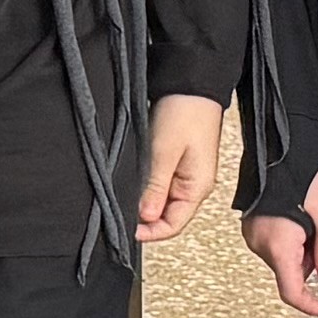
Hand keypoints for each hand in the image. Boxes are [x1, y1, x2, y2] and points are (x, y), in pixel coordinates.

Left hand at [132, 94, 224, 244]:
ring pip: (162, 202)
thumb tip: (146, 217)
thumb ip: (155, 187)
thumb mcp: (164, 152)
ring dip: (144, 204)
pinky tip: (133, 185)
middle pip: (167, 216)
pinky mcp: (177, 164)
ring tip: (124, 199)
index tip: (128, 231)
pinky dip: (147, 189)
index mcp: (197, 188)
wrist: (192, 84)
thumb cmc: (185, 113)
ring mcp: (186, 176)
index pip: (173, 225)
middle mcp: (194, 186)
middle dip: (145, 220)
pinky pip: (161, 186)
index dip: (151, 233)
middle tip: (120, 215)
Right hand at [241, 163, 317, 317]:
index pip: (292, 291)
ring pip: (283, 257)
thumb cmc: (304, 171)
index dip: (310, 305)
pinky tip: (300, 215)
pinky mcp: (252, 223)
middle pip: (289, 272)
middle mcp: (258, 242)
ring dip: (302, 249)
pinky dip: (291, 239)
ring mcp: (252, 232)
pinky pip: (273, 243)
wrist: (282, 142)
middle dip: (311, 262)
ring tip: (312, 217)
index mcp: (277, 244)